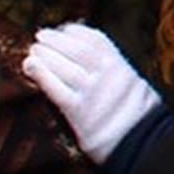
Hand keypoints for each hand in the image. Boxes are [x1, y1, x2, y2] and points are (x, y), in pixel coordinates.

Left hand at [23, 22, 163, 163]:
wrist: (143, 144)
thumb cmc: (139, 116)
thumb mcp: (135, 83)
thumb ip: (116, 69)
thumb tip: (95, 57)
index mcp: (121, 65)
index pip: (96, 39)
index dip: (76, 31)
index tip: (63, 29)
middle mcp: (107, 74)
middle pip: (76, 49)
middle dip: (56, 39)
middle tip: (41, 36)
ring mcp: (92, 92)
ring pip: (64, 65)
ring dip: (45, 54)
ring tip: (33, 50)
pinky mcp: (79, 111)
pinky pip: (56, 89)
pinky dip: (41, 75)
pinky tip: (30, 67)